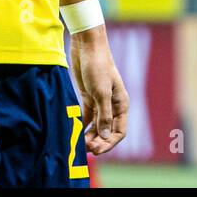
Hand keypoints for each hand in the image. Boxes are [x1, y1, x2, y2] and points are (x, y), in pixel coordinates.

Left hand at [69, 26, 127, 155]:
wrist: (86, 46)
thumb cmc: (97, 66)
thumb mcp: (101, 91)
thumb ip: (104, 115)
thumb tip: (105, 137)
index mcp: (121, 104)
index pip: (119, 131)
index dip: (109, 143)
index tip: (96, 150)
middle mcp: (112, 105)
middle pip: (107, 131)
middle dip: (99, 142)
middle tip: (85, 148)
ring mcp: (100, 102)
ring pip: (97, 126)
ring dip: (90, 136)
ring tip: (80, 144)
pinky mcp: (88, 97)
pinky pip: (87, 117)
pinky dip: (83, 126)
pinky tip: (75, 133)